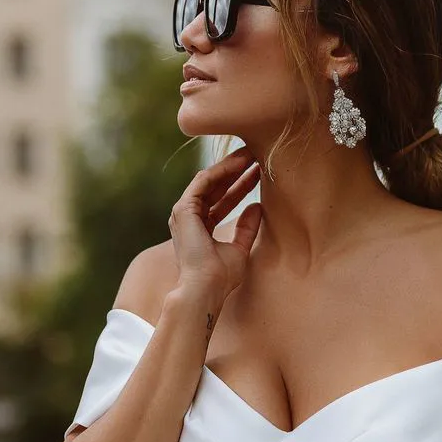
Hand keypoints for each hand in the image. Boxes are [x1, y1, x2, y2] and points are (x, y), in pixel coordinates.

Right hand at [168, 145, 262, 301]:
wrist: (206, 288)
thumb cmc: (221, 277)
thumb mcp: (240, 249)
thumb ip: (247, 228)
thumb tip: (257, 206)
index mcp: (201, 228)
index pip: (222, 201)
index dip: (240, 186)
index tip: (258, 172)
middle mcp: (190, 218)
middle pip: (215, 188)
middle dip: (235, 171)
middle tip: (255, 155)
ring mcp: (184, 213)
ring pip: (209, 181)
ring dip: (229, 166)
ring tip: (250, 154)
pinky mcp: (183, 209)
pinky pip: (202, 182)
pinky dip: (220, 171)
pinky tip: (237, 163)